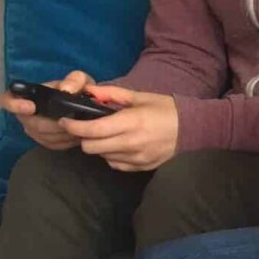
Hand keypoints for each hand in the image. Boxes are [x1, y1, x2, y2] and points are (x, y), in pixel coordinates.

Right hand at [0, 71, 95, 150]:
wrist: (85, 104)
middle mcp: (26, 113)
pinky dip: (66, 141)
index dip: (14, 105)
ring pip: (43, 136)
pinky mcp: (44, 140)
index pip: (7, 100)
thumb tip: (66, 89)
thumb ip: (74, 80)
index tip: (31, 107)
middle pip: (31, 124)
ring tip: (78, 127)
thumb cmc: (77, 90)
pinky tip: (77, 135)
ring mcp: (33, 128)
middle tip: (72, 120)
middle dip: (53, 124)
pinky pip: (52, 145)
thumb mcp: (79, 79)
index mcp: (28, 95)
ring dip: (62, 134)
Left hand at [60, 86, 179, 172]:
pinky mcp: (141, 167)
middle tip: (86, 128)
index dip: (73, 127)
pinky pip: (115, 164)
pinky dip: (111, 155)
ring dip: (99, 146)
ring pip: (102, 156)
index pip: (92, 130)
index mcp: (131, 122)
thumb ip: (112, 94)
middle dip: (84, 138)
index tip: (65, 121)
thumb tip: (88, 91)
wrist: (193, 129)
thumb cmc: (166, 109)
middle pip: (91, 147)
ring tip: (107, 135)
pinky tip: (119, 145)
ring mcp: (137, 158)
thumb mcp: (139, 96)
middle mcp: (132, 143)